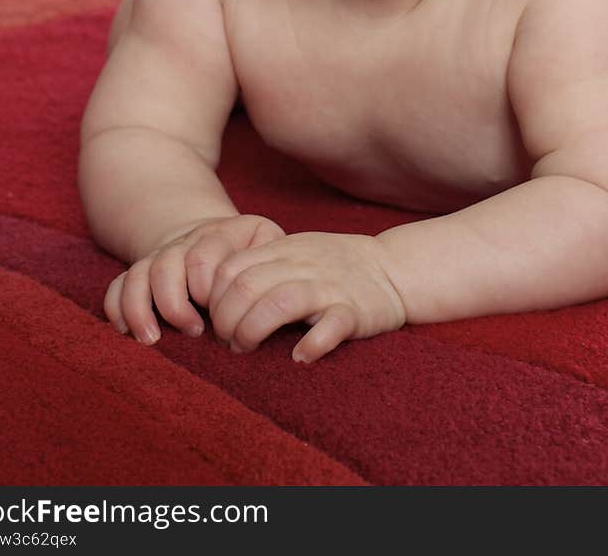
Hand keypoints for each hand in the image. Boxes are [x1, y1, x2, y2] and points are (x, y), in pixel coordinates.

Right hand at [104, 214, 285, 343]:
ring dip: (141, 309)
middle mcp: (185, 242)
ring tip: (153, 341)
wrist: (213, 234)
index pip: (203, 257)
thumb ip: (273, 260)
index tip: (218, 317)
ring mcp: (159, 257)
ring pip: (137, 275)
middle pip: (166, 265)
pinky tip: (127, 334)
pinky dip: (117, 309)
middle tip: (194, 332)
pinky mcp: (139, 274)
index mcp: (220, 234)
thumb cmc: (251, 252)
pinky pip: (117, 287)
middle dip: (175, 303)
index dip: (206, 288)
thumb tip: (274, 297)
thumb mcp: (269, 244)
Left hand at [208, 231, 406, 363]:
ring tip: (248, 350)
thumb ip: (261, 265)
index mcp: (284, 250)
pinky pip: (330, 326)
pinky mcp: (354, 311)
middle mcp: (302, 265)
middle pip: (247, 287)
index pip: (231, 270)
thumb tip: (218, 297)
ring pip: (279, 303)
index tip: (216, 324)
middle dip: (227, 321)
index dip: (215, 301)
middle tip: (230, 344)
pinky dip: (311, 344)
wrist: (393, 269)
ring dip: (253, 330)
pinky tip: (299, 357)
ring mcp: (329, 287)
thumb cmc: (333, 266)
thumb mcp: (295, 252)